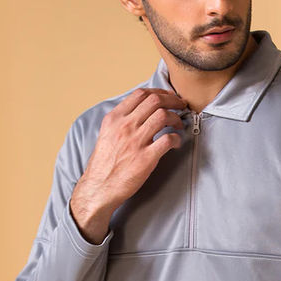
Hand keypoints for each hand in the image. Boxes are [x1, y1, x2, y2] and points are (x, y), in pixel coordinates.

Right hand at [71, 87, 187, 235]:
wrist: (99, 188)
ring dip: (176, 118)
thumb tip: (140, 111)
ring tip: (179, 124)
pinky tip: (177, 142)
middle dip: (173, 100)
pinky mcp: (146, 158)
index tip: (168, 97)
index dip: (159, 92)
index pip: (141, 94)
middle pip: (155, 101)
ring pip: (163, 116)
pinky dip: (177, 138)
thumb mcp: (107, 134)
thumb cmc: (104, 164)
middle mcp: (125, 126)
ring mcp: (135, 142)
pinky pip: (168, 140)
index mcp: (115, 118)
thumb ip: (121, 121)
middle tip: (180, 105)